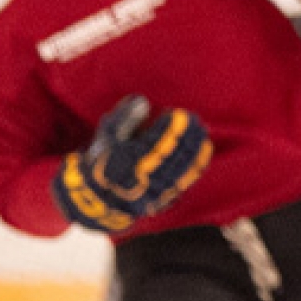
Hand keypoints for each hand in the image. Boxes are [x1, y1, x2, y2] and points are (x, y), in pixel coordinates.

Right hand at [50, 95, 211, 233]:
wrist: (96, 199)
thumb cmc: (102, 162)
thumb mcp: (106, 137)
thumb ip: (124, 119)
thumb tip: (143, 101)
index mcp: (125, 161)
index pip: (154, 141)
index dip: (169, 127)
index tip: (178, 114)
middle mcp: (141, 177)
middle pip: (170, 154)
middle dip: (185, 136)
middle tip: (195, 120)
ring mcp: (152, 190)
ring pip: (179, 167)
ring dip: (193, 149)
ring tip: (202, 132)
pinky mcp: (162, 198)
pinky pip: (183, 181)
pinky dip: (195, 165)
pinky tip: (204, 151)